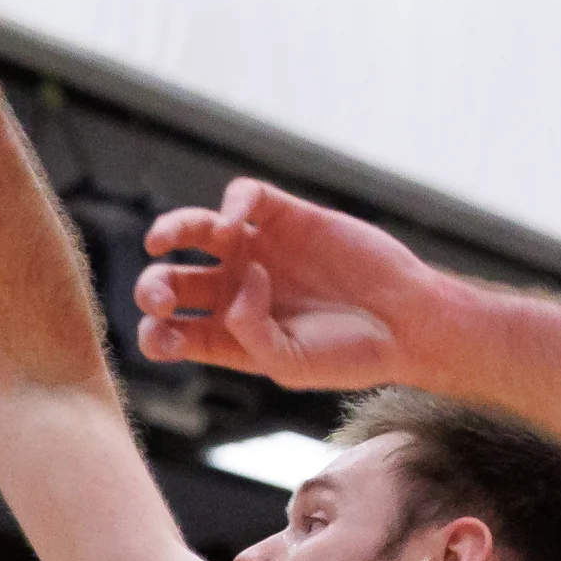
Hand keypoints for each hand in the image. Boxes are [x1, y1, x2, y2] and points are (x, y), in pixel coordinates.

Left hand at [136, 180, 451, 389]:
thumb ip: (251, 336)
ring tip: (164, 239)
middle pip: (168, 281)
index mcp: (222, 333)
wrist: (407, 323)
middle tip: (163, 296)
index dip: (153, 333)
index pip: (165, 332)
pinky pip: (247, 197)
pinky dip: (233, 200)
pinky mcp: (288, 218)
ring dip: (171, 229)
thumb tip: (238, 288)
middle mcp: (231, 290)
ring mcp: (256, 250)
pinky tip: (237, 218)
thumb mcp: (290, 364)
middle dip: (152, 287)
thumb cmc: (347, 354)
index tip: (169, 335)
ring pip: (195, 230)